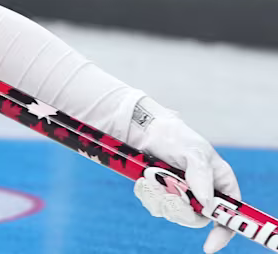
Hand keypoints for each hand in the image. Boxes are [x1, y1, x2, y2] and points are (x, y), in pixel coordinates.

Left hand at [127, 97, 240, 252]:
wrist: (148, 131)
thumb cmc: (178, 137)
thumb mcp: (193, 152)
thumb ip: (201, 175)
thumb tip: (206, 202)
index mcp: (221, 185)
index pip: (229, 216)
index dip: (222, 233)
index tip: (209, 246)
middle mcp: (203, 194)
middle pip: (196, 219)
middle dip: (180, 209)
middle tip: (167, 192)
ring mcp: (181, 196)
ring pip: (172, 214)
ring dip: (160, 198)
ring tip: (153, 177)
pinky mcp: (161, 195)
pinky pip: (154, 206)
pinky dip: (148, 195)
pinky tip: (144, 179)